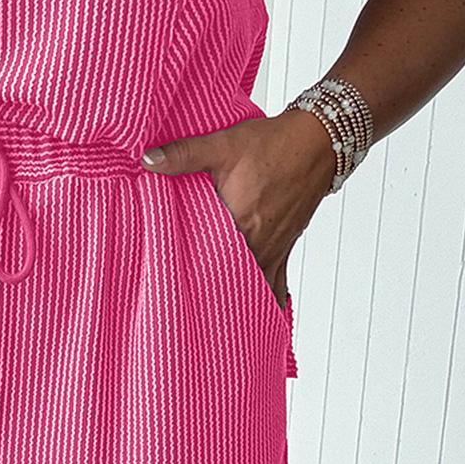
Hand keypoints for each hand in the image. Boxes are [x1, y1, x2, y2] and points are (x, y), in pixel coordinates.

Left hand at [141, 111, 335, 305]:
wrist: (317, 143)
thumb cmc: (272, 145)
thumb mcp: (223, 145)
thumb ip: (183, 155)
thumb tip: (147, 160)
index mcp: (238, 223)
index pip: (205, 260)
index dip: (187, 275)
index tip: (170, 289)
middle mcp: (257, 243)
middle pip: (228, 279)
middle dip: (209, 292)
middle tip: (189, 311)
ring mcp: (273, 250)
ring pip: (253, 287)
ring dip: (236, 298)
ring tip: (218, 320)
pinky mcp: (285, 248)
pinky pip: (277, 284)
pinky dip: (268, 298)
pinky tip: (259, 313)